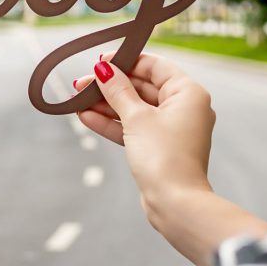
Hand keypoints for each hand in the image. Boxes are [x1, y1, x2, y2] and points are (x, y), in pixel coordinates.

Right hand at [76, 52, 214, 205]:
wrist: (175, 204)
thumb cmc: (164, 158)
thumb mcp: (136, 117)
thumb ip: (118, 90)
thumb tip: (104, 69)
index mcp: (188, 93)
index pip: (155, 66)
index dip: (126, 61)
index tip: (101, 61)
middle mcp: (183, 108)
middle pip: (142, 87)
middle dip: (110, 86)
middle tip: (83, 83)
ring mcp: (171, 129)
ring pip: (134, 108)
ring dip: (106, 104)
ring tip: (78, 99)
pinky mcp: (159, 147)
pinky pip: (133, 128)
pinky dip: (112, 123)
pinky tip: (86, 117)